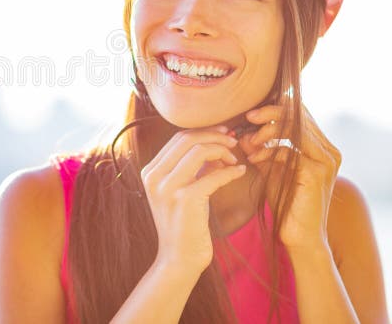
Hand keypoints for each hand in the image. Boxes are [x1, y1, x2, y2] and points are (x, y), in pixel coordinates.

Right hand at [141, 125, 247, 272]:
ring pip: (199, 150)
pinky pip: (213, 175)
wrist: (179, 259)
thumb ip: (192, 168)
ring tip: (234, 160)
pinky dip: (230, 171)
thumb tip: (214, 144)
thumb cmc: (185, 224)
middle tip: (234, 142)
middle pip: (187, 139)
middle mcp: (154, 177)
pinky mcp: (185, 199)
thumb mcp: (183, 190)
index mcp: (150, 171)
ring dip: (222, 151)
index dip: (204, 132)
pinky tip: (241, 172)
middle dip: (215, 136)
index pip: (178, 138)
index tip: (224, 134)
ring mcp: (168, 187)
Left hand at [237, 102, 341, 251]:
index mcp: (323, 147)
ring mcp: (326, 162)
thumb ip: (262, 148)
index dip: (276, 108)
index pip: (301, 115)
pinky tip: (255, 158)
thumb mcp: (272, 168)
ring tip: (250, 141)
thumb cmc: (286, 202)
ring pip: (295, 130)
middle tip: (249, 117)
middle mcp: (330, 151)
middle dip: (271, 114)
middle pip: (300, 117)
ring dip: (267, 131)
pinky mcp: (315, 174)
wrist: (299, 236)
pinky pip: (288, 152)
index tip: (251, 113)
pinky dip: (268, 151)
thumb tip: (244, 132)